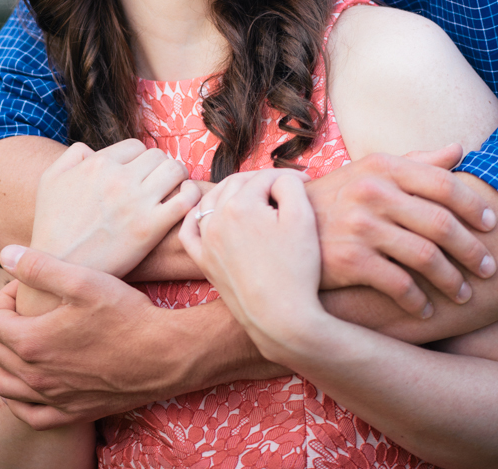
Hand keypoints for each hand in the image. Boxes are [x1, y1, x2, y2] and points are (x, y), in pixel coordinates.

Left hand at [0, 247, 187, 426]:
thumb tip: (5, 254)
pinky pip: (28, 414)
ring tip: (32, 338)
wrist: (163, 355)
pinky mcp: (70, 412)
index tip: (28, 287)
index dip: (5, 297)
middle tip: (32, 308)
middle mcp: (35, 376)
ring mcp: (52, 398)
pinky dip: (22, 397)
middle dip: (6, 323)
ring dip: (8, 359)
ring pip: (5, 384)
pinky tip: (35, 379)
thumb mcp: (83, 281)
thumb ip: (39, 267)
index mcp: (32, 342)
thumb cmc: (125, 314)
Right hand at [30, 139, 200, 275]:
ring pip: (175, 170)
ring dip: (177, 177)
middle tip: (158, 182)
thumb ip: (72, 155)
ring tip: (172, 189)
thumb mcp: (50, 180)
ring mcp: (137, 203)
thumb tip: (93, 149)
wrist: (59, 269)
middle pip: (158, 156)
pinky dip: (191, 195)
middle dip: (159, 166)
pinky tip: (184, 201)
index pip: (136, 146)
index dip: (139, 159)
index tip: (138, 174)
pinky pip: (185, 199)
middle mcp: (120, 179)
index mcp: (99, 164)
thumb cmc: (51, 226)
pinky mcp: (151, 228)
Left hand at [180, 169, 320, 358]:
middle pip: (238, 184)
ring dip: (232, 192)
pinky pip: (190, 232)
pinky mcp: (204, 262)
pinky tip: (202, 210)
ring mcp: (207, 241)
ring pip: (213, 201)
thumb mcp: (302, 218)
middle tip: (284, 189)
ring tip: (254, 195)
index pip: (265, 178)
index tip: (307, 185)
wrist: (282, 319)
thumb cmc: (297, 269)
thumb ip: (289, 184)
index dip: (288, 179)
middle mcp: (216, 219)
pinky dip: (195, 217)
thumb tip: (279, 179)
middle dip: (261, 182)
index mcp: (240, 205)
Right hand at [307, 144, 497, 316]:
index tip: (490, 225)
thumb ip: (416, 161)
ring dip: (452, 281)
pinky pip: (399, 284)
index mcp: (382, 166)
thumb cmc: (333, 201)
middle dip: (472, 250)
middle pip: (441, 223)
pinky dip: (417, 300)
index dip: (474, 206)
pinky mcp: (348, 259)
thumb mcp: (370, 172)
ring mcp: (359, 225)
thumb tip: (459, 149)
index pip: (443, 183)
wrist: (276, 229)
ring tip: (462, 293)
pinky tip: (424, 308)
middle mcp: (372, 191)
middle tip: (487, 267)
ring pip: (426, 257)